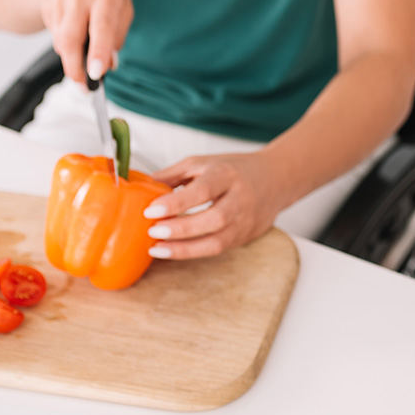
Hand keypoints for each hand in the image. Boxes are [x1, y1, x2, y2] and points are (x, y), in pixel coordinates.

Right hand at [39, 0, 132, 82]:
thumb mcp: (122, 6)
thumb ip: (118, 35)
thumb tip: (109, 65)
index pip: (102, 27)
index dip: (98, 53)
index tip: (96, 75)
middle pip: (70, 38)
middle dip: (75, 67)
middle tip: (83, 87)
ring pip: (60, 40)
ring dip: (71, 56)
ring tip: (83, 56)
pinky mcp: (45, 2)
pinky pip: (54, 33)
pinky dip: (64, 41)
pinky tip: (73, 30)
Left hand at [143, 152, 287, 258]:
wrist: (275, 180)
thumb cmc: (235, 170)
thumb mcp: (203, 163)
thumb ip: (173, 175)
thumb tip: (139, 186)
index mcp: (228, 174)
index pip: (203, 190)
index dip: (176, 203)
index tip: (151, 210)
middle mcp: (240, 199)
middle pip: (213, 219)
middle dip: (181, 228)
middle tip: (153, 231)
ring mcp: (245, 221)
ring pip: (217, 241)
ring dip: (185, 248)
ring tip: (157, 249)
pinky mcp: (244, 237)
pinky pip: (218, 249)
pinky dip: (193, 252)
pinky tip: (172, 250)